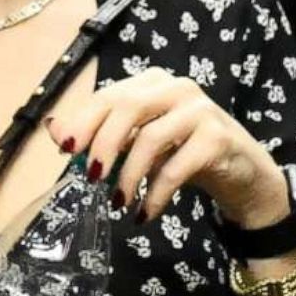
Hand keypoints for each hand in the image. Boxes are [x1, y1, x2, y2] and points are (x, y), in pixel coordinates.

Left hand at [47, 67, 289, 226]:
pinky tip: (144, 213)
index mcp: (151, 82)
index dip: (83, 122)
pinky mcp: (218, 138)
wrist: (242, 173)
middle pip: (127, 108)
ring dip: (128, 175)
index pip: (108, 95)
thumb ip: (99, 134)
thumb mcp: (137, 142)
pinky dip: (155, 193)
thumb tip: (53, 129)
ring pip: (151, 138)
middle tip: (91, 177)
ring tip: (117, 201)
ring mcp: (201, 110)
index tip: (66, 151)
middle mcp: (176, 87)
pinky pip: (177, 167)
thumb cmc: (181, 152)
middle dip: (102, 143)